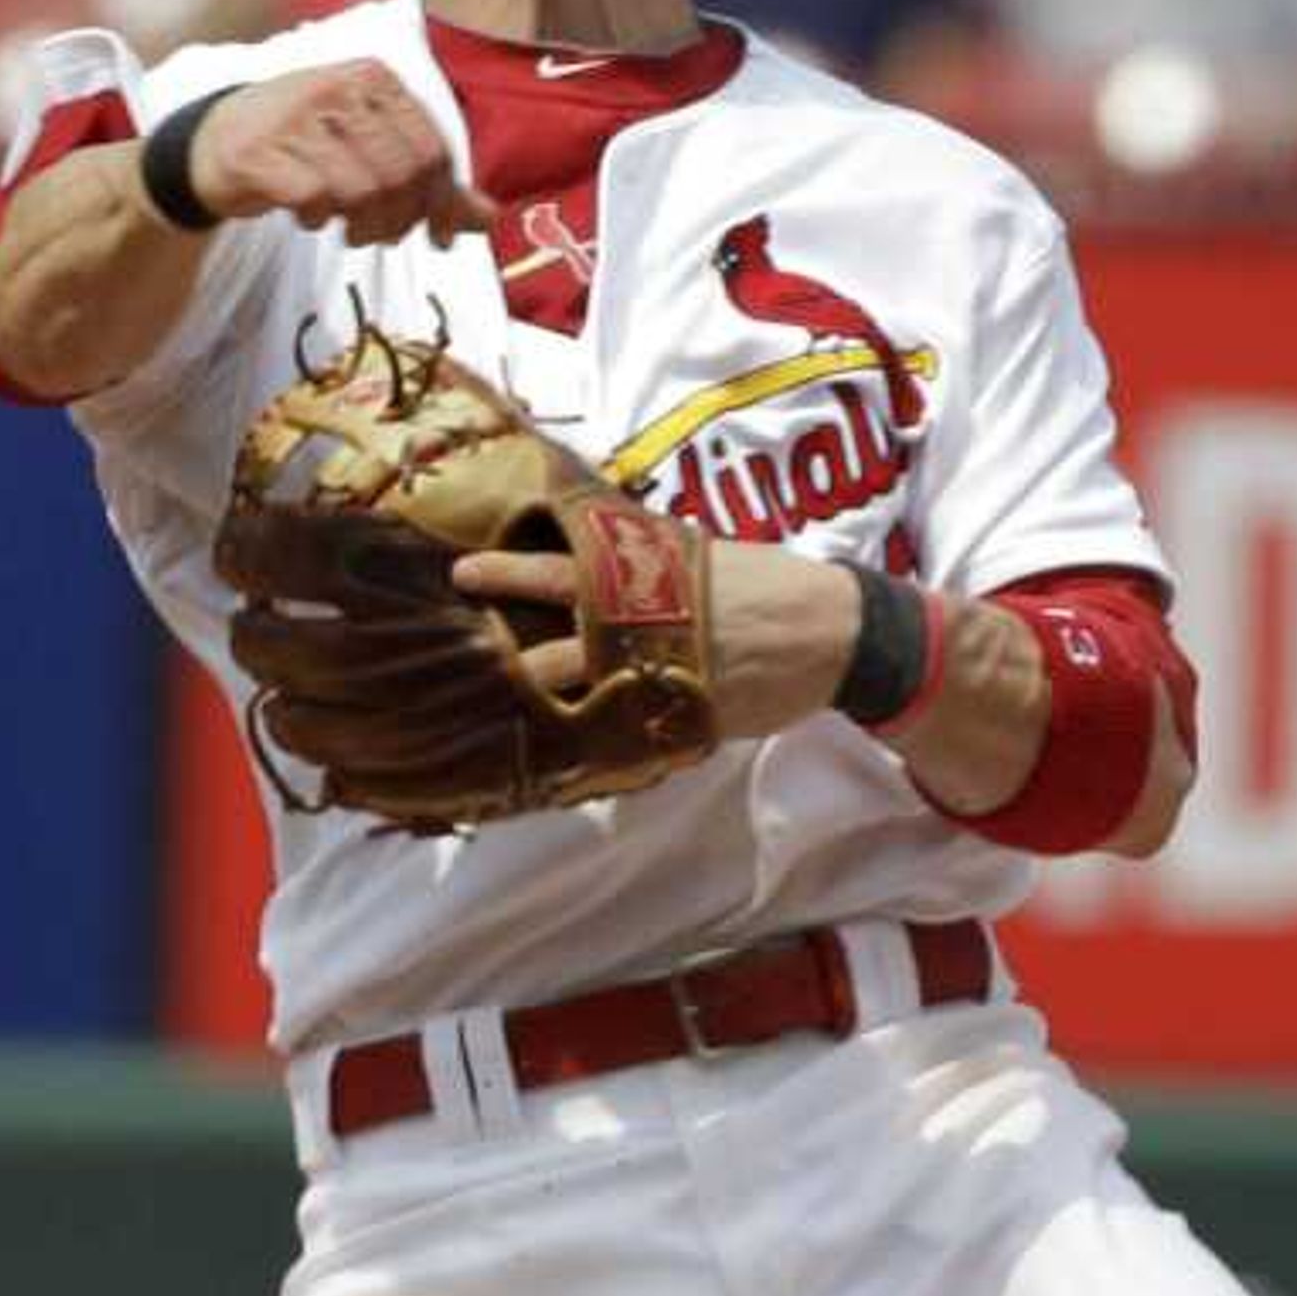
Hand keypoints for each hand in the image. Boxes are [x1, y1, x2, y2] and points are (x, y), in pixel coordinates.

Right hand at [192, 64, 497, 248]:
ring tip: (347, 226)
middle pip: (403, 174)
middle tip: (384, 235)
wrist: (215, 142)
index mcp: (374, 79)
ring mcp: (297, 115)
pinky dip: (319, 220)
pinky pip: (317, 199)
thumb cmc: (305, 146)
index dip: (443, 203)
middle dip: (403, 219)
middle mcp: (338, 86)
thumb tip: (490, 216)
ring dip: (363, 225)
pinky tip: (309, 215)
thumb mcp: (371, 150)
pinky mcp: (262, 151)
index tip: (437, 237)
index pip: (433, 150)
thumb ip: (430, 181)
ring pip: (365, 190)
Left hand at [452, 530, 844, 740]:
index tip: (464, 572)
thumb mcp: (703, 555)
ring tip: (504, 701)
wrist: (835, 634)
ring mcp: (669, 676)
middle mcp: (653, 625)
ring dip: (543, 697)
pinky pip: (631, 733)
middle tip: (461, 652)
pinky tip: (562, 749)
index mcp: (654, 577)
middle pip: (564, 638)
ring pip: (588, 690)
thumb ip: (649, 559)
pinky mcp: (690, 717)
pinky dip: (596, 741)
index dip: (512, 573)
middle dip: (511, 649)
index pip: (567, 571)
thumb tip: (601, 546)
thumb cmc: (768, 586)